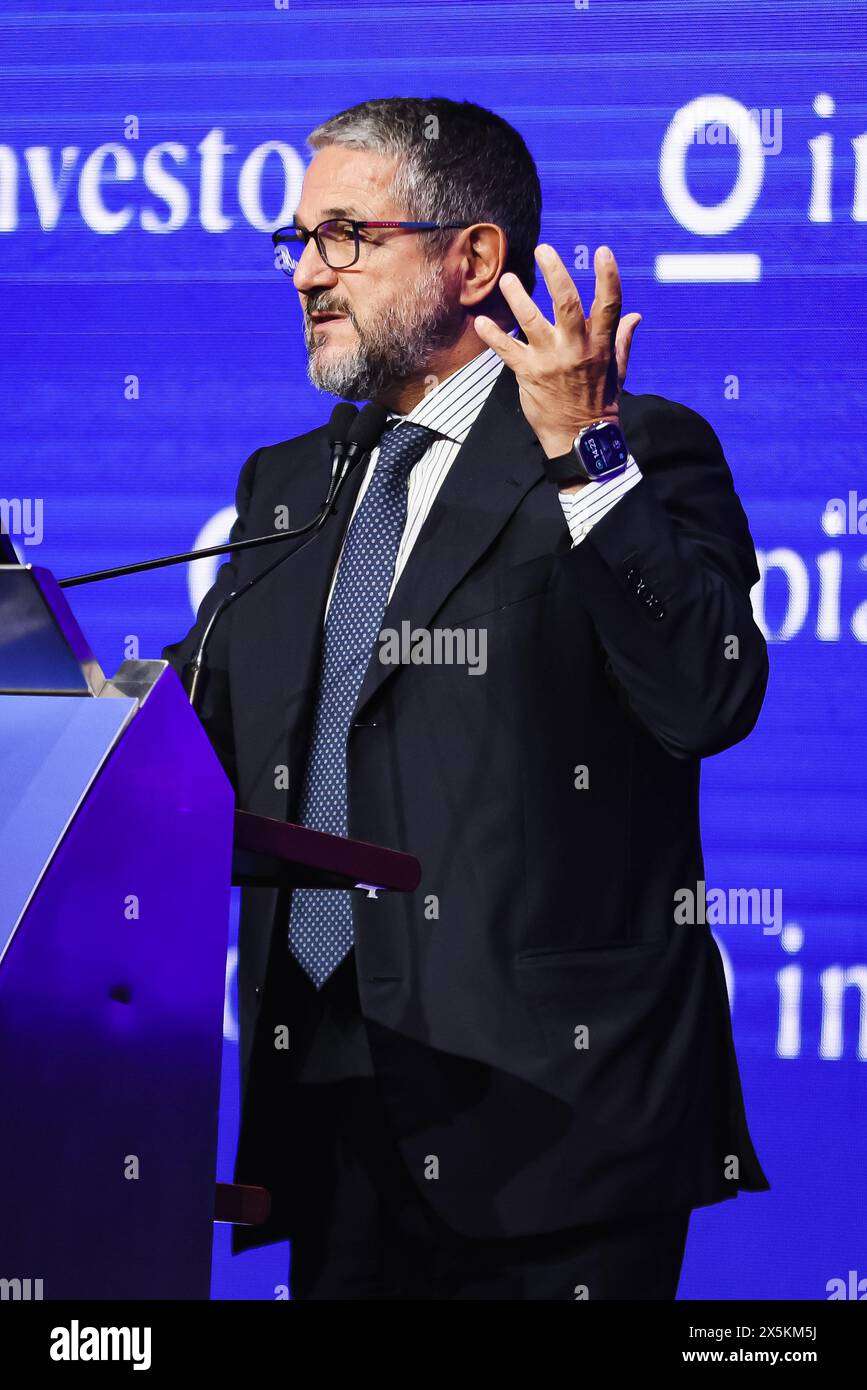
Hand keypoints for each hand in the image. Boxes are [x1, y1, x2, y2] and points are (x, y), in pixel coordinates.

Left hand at [474, 244, 640, 460]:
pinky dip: (493, 335)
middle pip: (566, 303)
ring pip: (532, 320)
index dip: (608, 276)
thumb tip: (635, 316)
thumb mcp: (617, 369)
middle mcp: (576, 348)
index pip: (609, 304)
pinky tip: (482, 321)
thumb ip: (621, 339)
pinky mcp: (529, 373)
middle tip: (543, 250)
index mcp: (600, 344)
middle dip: (555, 273)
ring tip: (508, 279)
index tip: (602, 251)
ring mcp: (551, 360)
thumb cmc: (600, 401)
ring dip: (518, 297)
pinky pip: (507, 350)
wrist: (581, 438)